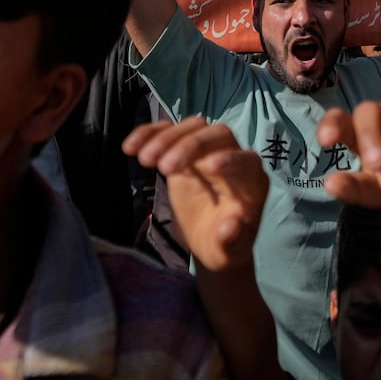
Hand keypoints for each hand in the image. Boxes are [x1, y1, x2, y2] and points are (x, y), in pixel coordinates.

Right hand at [124, 117, 266, 271]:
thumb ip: (231, 241)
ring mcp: (208, 149)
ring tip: (145, 161)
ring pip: (193, 127)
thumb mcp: (227, 252)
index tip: (207, 168)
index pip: (246, 160)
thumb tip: (231, 227)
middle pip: (218, 135)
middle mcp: (232, 157)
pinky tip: (130, 147)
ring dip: (168, 139)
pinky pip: (168, 130)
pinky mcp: (184, 149)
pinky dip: (149, 133)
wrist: (208, 239)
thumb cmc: (222, 246)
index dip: (230, 160)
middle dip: (192, 146)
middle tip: (164, 168)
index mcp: (250, 181)